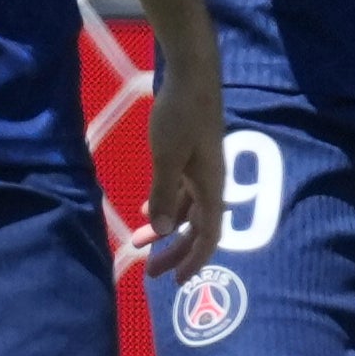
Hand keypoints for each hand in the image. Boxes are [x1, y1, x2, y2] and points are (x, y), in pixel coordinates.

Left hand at [135, 44, 222, 280]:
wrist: (193, 74)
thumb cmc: (181, 115)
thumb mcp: (167, 158)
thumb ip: (165, 194)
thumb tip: (166, 230)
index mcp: (211, 186)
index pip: (209, 235)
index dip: (195, 260)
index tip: (178, 281)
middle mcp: (211, 182)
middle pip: (198, 227)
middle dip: (177, 251)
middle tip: (153, 273)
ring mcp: (202, 168)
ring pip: (187, 209)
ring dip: (168, 229)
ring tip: (143, 246)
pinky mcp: (192, 155)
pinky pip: (182, 191)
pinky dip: (167, 205)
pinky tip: (148, 210)